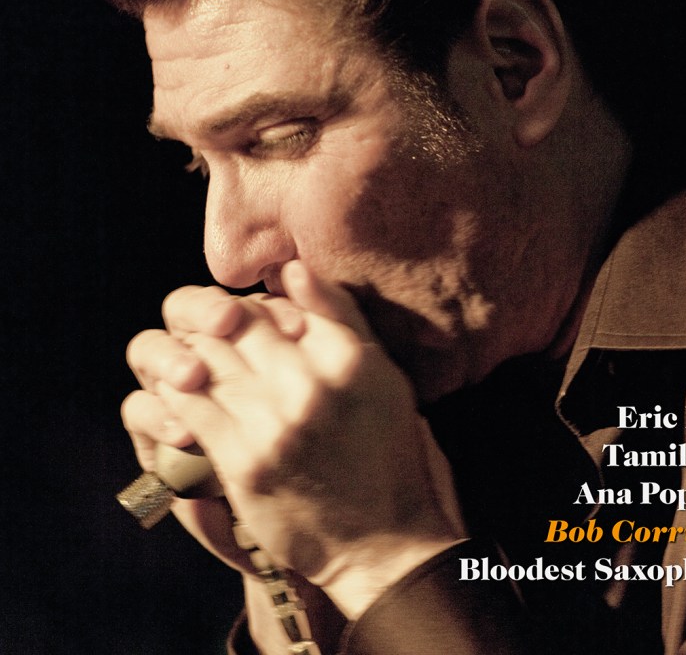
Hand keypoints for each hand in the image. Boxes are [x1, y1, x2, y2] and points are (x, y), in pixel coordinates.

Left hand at [123, 262, 463, 619]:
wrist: (382, 540)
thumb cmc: (386, 448)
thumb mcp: (381, 373)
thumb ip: (339, 315)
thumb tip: (291, 267)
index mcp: (347, 356)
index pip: (275, 301)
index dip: (255, 306)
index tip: (252, 321)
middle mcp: (309, 384)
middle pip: (234, 323)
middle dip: (215, 323)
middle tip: (211, 334)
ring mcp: (273, 425)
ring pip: (205, 357)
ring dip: (191, 352)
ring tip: (195, 358)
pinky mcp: (243, 464)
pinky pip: (191, 407)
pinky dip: (178, 393)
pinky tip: (185, 393)